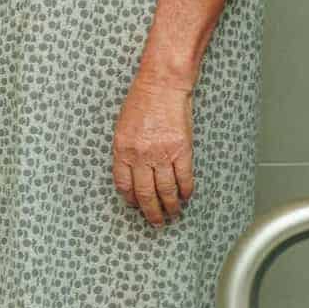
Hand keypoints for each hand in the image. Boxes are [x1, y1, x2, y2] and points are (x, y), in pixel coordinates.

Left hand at [112, 73, 195, 226]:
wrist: (162, 85)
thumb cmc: (142, 102)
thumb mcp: (123, 128)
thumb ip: (126, 151)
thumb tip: (132, 173)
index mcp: (122, 150)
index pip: (123, 184)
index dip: (130, 199)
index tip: (135, 206)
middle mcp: (139, 155)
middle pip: (145, 193)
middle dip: (151, 212)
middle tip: (156, 222)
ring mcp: (161, 154)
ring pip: (166, 191)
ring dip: (170, 206)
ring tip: (173, 214)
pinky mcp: (181, 150)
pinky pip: (184, 178)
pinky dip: (186, 191)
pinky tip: (186, 196)